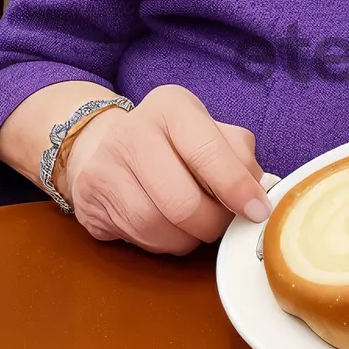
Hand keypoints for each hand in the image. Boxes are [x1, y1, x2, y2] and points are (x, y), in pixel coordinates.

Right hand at [59, 84, 269, 254]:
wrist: (105, 144)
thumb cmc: (173, 141)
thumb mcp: (210, 132)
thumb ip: (239, 156)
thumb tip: (260, 192)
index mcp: (171, 106)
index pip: (208, 152)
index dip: (236, 188)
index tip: (257, 211)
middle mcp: (133, 132)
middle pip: (182, 201)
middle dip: (212, 223)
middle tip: (224, 223)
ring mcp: (104, 167)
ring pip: (157, 227)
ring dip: (189, 238)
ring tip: (198, 226)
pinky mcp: (88, 202)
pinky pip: (137, 239)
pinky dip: (164, 243)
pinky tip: (170, 228)